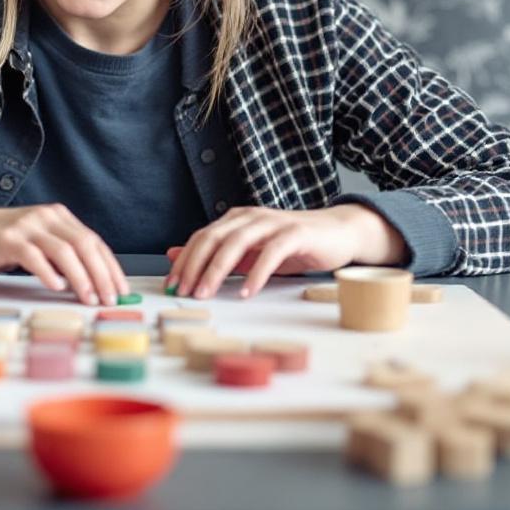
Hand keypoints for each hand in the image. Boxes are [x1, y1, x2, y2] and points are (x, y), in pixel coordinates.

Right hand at [0, 203, 128, 304]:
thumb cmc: (4, 242)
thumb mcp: (39, 243)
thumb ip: (62, 257)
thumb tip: (93, 285)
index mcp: (59, 217)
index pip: (93, 241)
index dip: (110, 267)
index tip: (121, 289)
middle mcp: (46, 217)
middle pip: (84, 244)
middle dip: (101, 274)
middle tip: (110, 299)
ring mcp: (27, 226)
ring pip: (63, 250)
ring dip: (80, 277)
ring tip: (88, 298)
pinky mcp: (7, 239)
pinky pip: (33, 256)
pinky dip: (47, 272)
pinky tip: (56, 286)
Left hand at [165, 205, 408, 299]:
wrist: (338, 233)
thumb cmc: (293, 245)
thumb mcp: (250, 252)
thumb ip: (217, 254)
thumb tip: (175, 256)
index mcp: (236, 220)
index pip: (201, 237)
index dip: (184, 261)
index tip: (171, 285)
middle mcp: (250, 216)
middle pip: (213, 237)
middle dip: (194, 265)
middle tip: (183, 291)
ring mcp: (273, 223)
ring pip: (237, 242)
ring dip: (217, 269)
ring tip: (206, 292)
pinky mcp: (296, 233)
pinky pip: (272, 252)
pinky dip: (257, 273)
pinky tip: (247, 291)